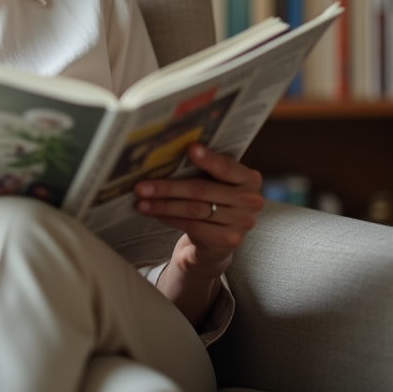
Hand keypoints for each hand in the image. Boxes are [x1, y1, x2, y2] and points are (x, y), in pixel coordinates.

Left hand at [133, 144, 263, 275]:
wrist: (216, 243)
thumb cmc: (212, 203)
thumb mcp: (214, 183)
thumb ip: (204, 169)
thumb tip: (169, 153)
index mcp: (249, 178)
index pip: (226, 166)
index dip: (208, 158)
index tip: (189, 149)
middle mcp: (251, 200)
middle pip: (202, 189)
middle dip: (168, 187)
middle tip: (142, 186)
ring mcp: (242, 222)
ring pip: (194, 209)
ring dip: (163, 205)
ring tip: (141, 201)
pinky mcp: (228, 240)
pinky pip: (192, 226)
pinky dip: (169, 218)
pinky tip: (154, 213)